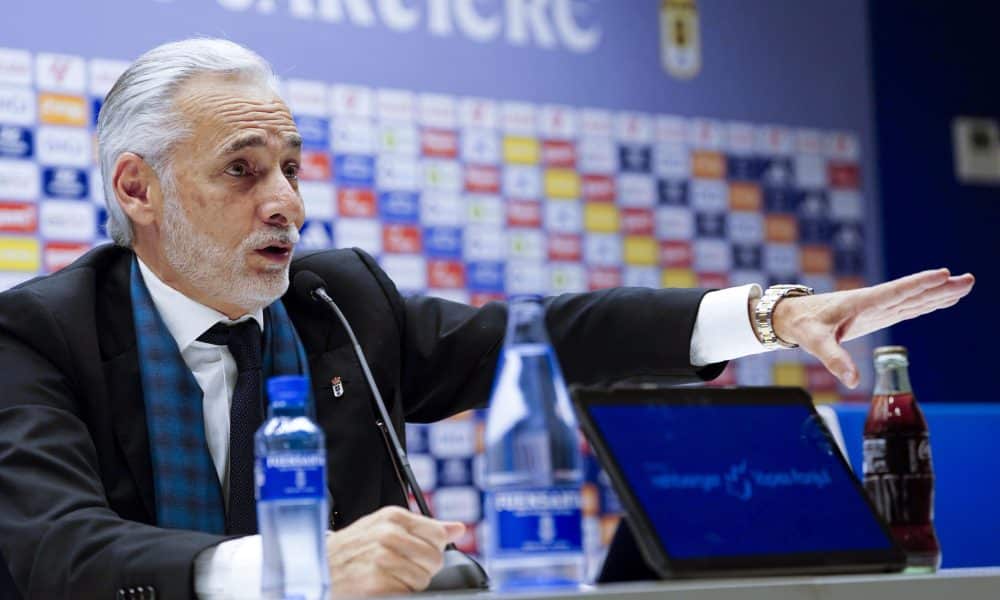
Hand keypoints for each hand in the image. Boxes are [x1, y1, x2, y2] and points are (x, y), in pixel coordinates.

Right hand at [326, 506, 464, 595]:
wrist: (319, 567)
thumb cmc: (353, 548)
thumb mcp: (385, 526)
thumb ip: (424, 527)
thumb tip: (458, 528)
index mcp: (393, 517)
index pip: (438, 535)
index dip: (431, 549)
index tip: (416, 552)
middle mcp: (388, 534)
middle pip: (434, 560)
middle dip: (421, 568)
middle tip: (398, 567)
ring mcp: (382, 559)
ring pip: (422, 580)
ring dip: (408, 584)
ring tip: (387, 576)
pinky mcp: (376, 584)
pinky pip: (407, 594)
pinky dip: (397, 594)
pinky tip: (381, 586)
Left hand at [770, 268, 974, 387]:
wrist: (793, 317)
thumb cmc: (804, 326)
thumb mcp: (815, 342)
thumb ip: (834, 359)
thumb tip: (852, 381)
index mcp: (862, 304)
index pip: (895, 292)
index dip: (918, 285)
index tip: (943, 274)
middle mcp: (873, 304)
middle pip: (912, 294)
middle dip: (940, 288)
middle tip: (968, 279)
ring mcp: (877, 309)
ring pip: (913, 300)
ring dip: (938, 293)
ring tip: (964, 284)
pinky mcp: (877, 315)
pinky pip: (907, 307)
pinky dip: (925, 302)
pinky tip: (941, 299)